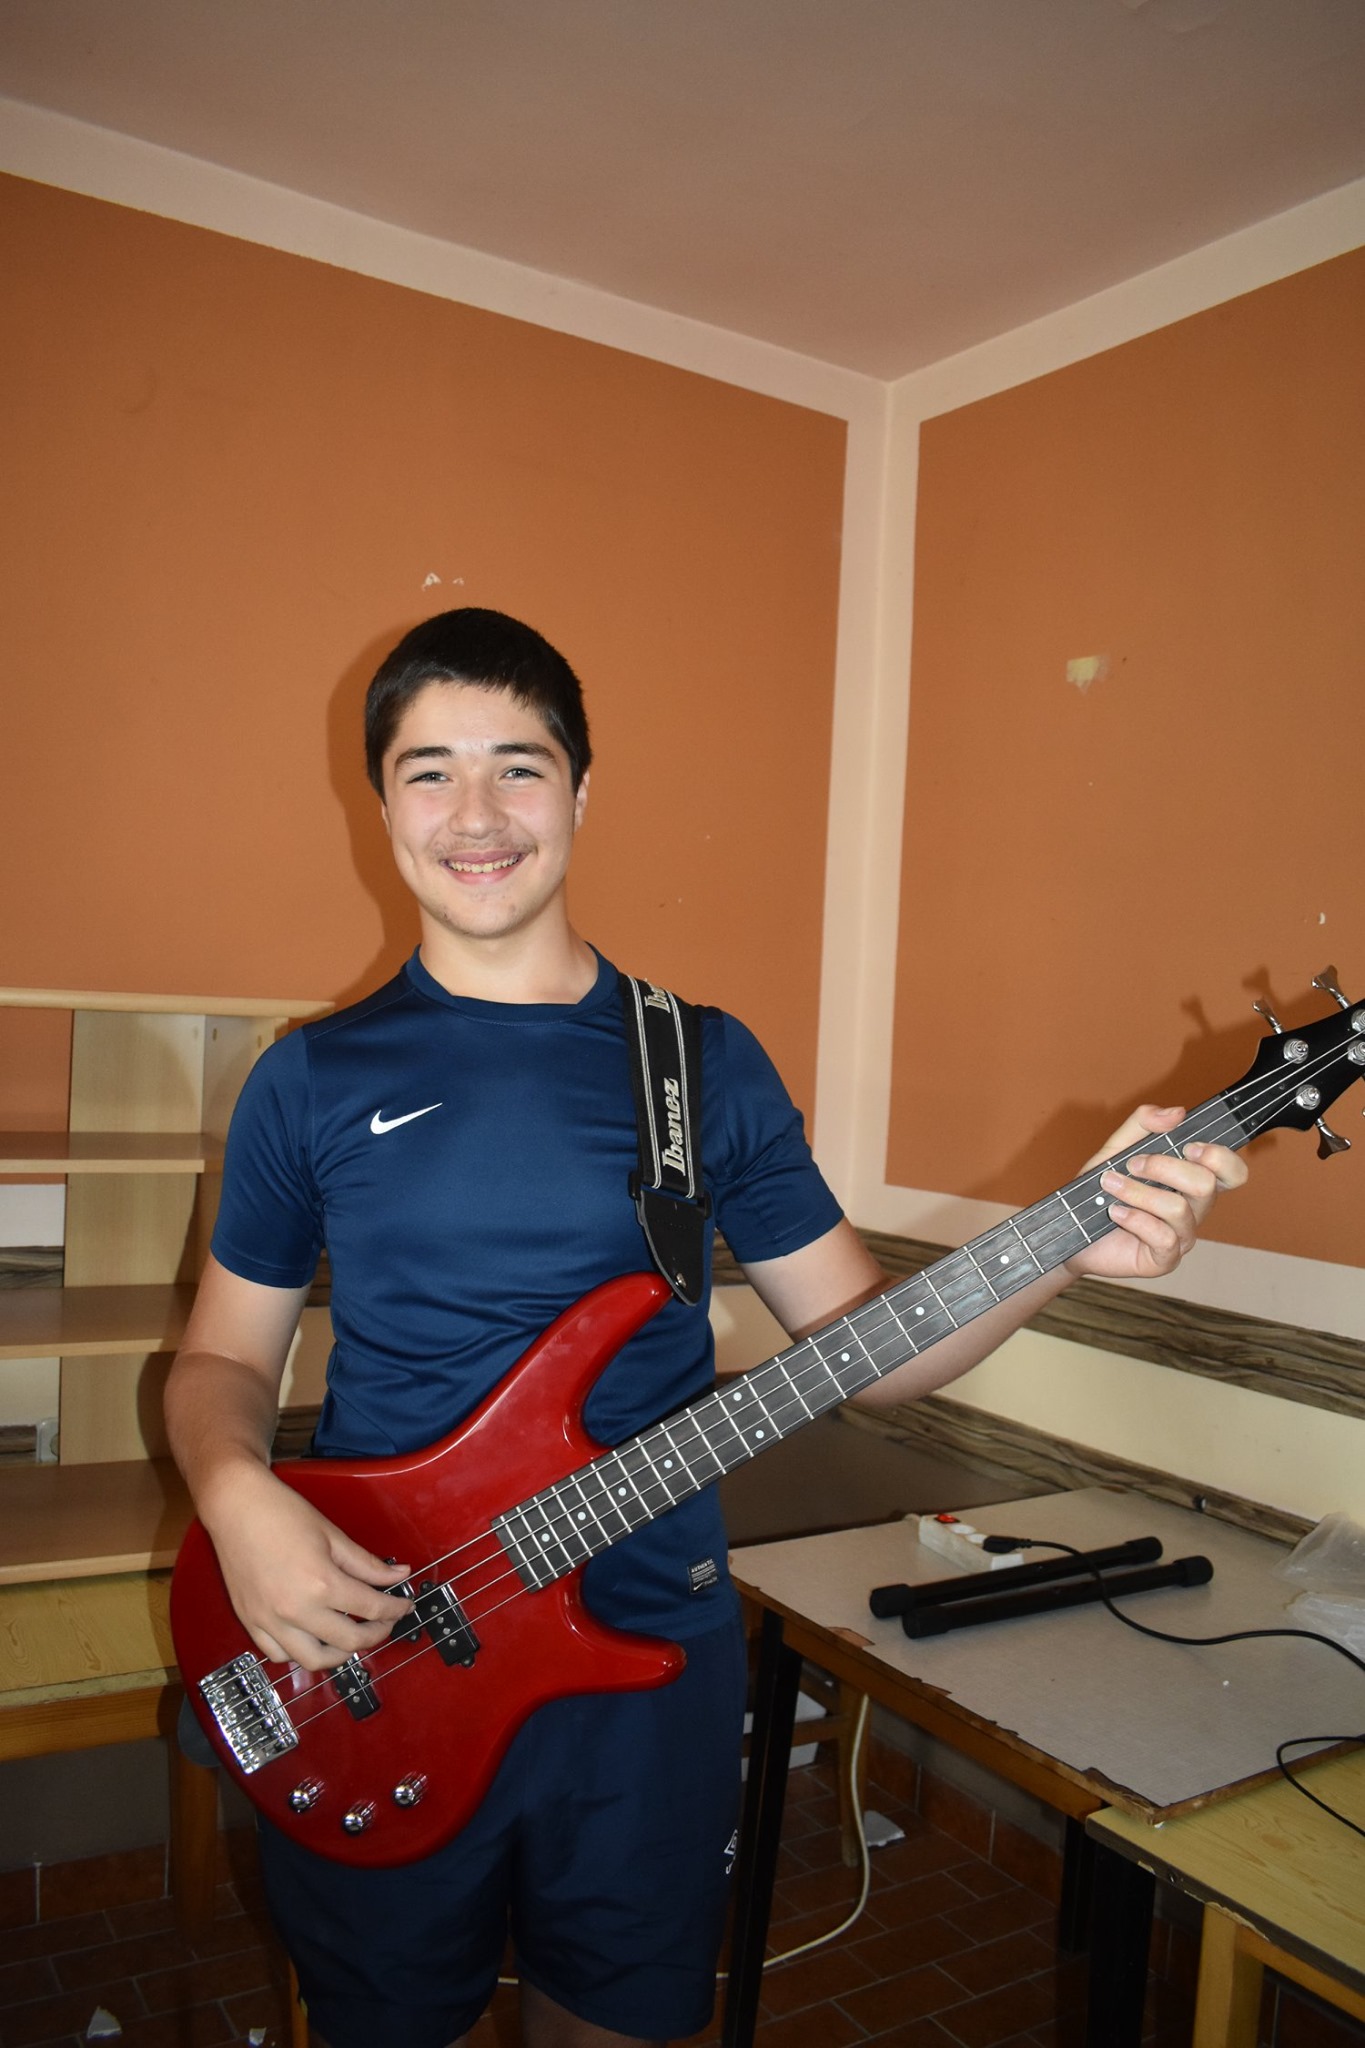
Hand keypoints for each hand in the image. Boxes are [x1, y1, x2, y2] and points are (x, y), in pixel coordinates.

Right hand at [202, 1461, 410, 1670]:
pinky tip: (312, 1637)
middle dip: (376, 1634)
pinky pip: (279, 1655)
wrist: (236, 1506)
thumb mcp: (333, 1535)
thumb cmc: (281, 1513)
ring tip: (351, 1637)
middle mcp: (296, 1610)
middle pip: (349, 1641)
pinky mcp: (250, 1622)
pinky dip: (299, 1654)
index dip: (395, 1610)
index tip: (404, 1606)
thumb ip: (368, 1563)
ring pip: (313, 1660)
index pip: (371, 1609)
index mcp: (321, 1584)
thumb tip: (399, 1575)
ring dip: (339, 1654)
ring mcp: (270, 1620)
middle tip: (384, 1622)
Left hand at [1063, 1104, 1246, 1284]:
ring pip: (1179, 1208)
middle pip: (1207, 1184)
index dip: (1219, 1156)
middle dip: (1164, 1167)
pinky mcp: (1165, 1259)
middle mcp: (1194, 1209)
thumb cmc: (1100, 1191)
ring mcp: (1182, 1237)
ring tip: (1111, 1187)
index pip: (1233, 1172)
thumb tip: (1177, 1112)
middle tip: (1132, 1164)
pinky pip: (1163, 1237)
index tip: (1187, 1146)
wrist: (1072, 1231)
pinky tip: (1115, 1213)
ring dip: (1138, 1192)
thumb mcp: (1117, 1148)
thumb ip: (1144, 1124)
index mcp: (1191, 1181)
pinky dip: (1135, 1219)